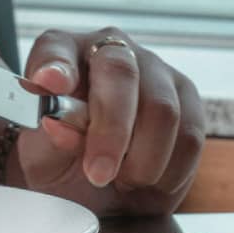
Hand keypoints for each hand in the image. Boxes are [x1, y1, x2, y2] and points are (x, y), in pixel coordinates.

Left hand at [10, 27, 204, 215]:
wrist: (100, 185)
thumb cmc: (64, 161)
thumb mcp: (43, 158)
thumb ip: (49, 141)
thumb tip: (61, 127)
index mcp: (62, 53)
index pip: (55, 48)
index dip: (53, 63)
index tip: (48, 83)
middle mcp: (111, 50)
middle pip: (120, 73)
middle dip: (111, 131)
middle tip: (98, 174)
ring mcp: (155, 70)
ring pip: (163, 110)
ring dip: (141, 160)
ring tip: (120, 180)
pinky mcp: (188, 99)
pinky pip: (189, 137)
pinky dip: (167, 171)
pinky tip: (146, 179)